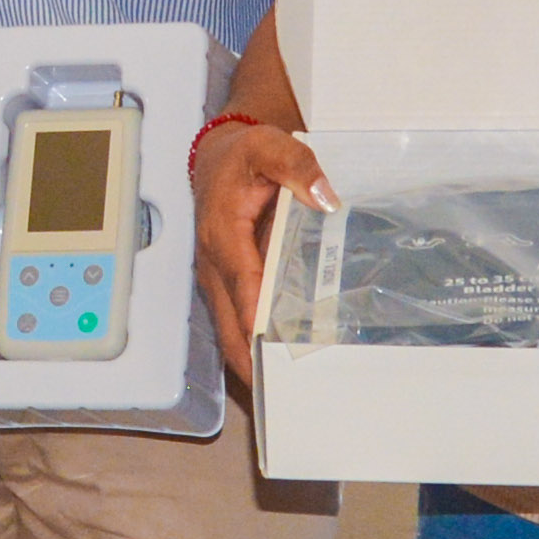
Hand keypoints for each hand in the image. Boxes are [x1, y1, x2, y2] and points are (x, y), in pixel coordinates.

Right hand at [192, 111, 326, 387]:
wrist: (216, 157)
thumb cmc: (240, 156)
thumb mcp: (268, 145)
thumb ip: (297, 165)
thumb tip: (324, 195)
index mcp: (223, 233)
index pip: (242, 285)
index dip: (253, 321)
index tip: (268, 351)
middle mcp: (215, 263)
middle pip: (228, 324)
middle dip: (249, 361)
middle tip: (278, 393)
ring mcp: (218, 277)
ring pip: (229, 329)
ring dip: (250, 359)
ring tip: (282, 389)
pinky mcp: (226, 282)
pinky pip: (236, 320)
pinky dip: (251, 344)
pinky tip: (276, 361)